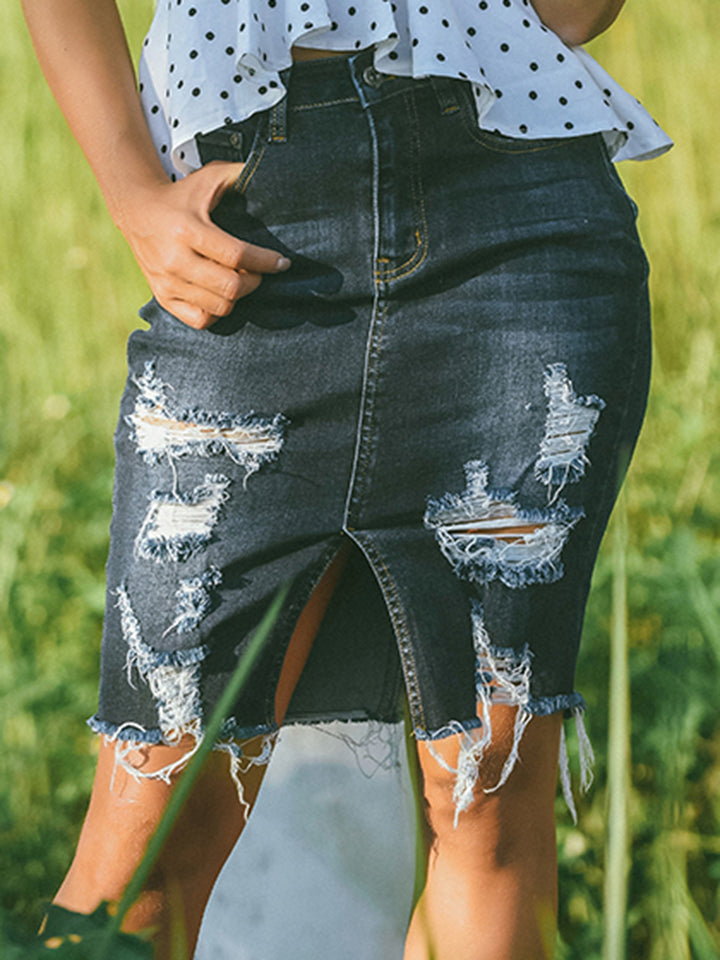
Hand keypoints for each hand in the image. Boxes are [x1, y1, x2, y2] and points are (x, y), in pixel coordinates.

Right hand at [114, 160, 290, 328]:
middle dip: (254, 281)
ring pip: (219, 307)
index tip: (281, 262)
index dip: (265, 261)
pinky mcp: (162, 296)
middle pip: (231, 287)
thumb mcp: (207, 179)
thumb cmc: (179, 196)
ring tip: (239, 280)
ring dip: (237, 296)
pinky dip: (217, 312)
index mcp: (188, 230)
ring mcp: (167, 281)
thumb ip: (238, 174)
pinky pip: (200, 320)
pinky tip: (220, 295)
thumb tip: (268, 173)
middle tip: (258, 272)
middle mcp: (175, 259)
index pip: (237, 255)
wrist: (136, 209)